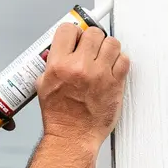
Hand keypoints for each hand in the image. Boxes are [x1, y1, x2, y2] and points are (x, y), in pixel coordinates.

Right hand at [36, 24, 129, 149]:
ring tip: (102, 59)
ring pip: (112, 42)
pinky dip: (119, 62)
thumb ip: (52, 65)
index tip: (76, 38)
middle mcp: (79, 66)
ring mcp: (100, 74)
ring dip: (107, 48)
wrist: (72, 137)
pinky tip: (111, 69)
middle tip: (90, 50)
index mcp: (58, 65)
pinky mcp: (115, 83)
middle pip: (93, 33)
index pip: (68, 30)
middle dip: (92, 40)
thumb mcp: (43, 86)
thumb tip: (60, 51)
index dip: (73, 32)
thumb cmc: (60, 117)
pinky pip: (124, 60)